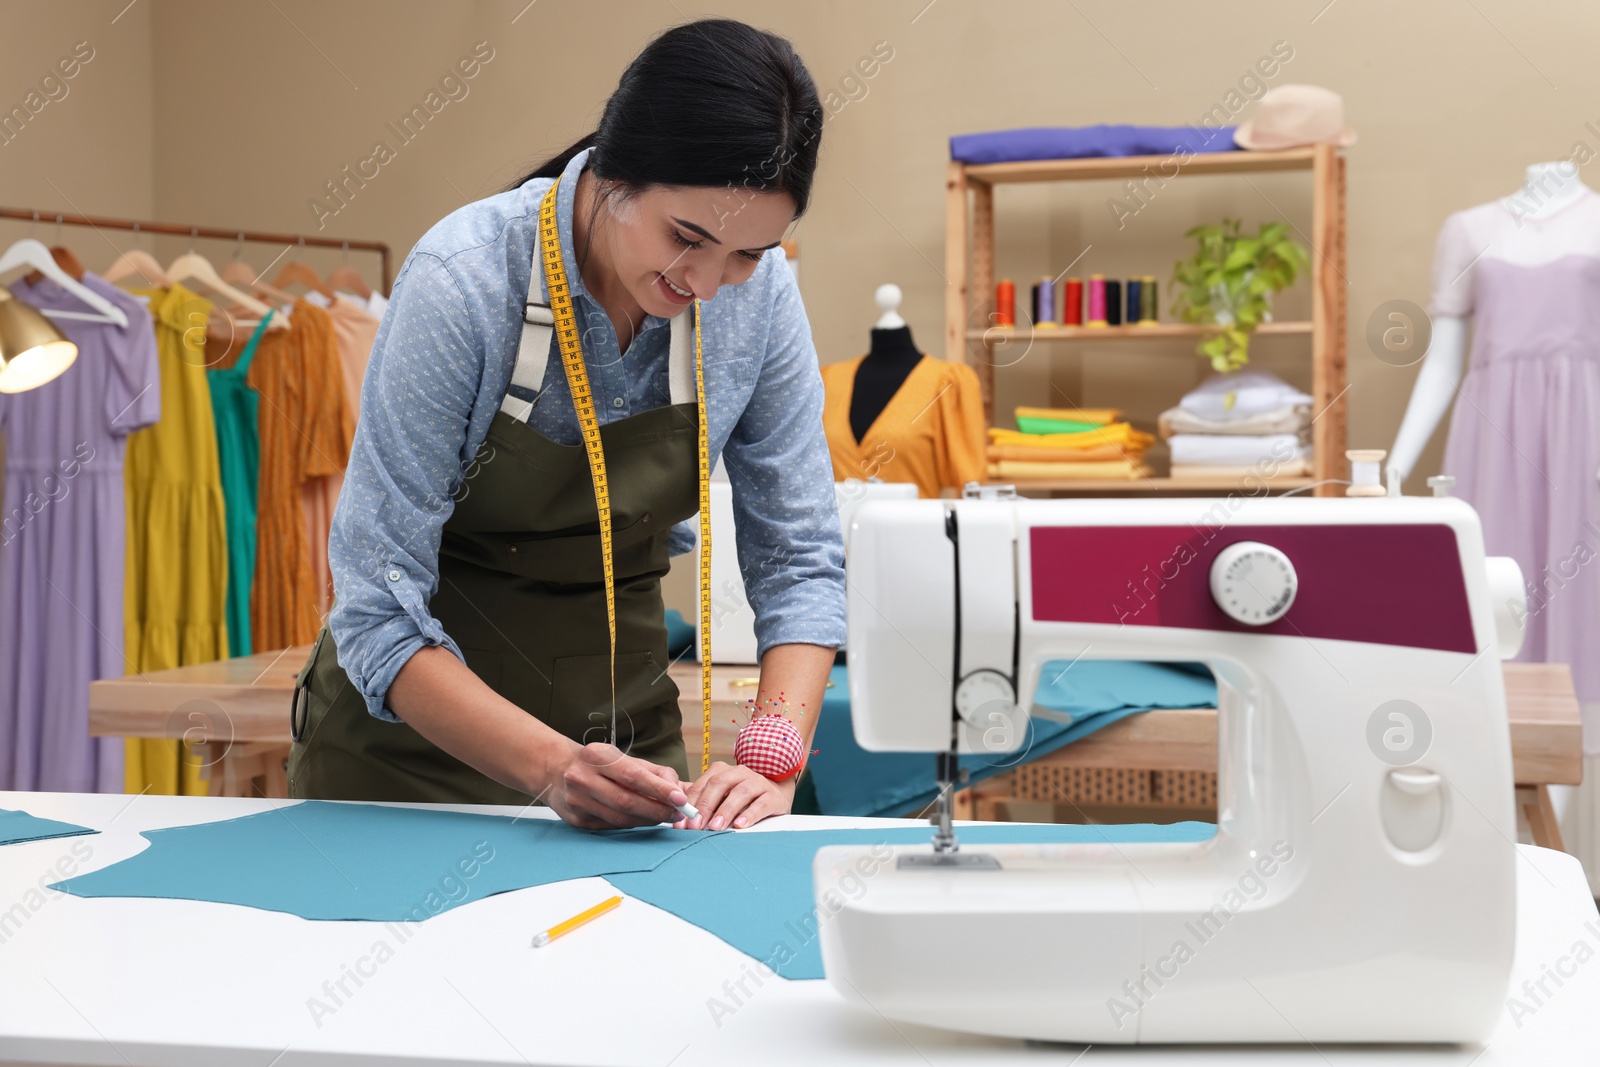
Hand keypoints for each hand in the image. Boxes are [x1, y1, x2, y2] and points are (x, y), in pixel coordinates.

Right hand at [543, 742, 689, 829]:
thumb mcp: (620, 756)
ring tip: (665, 817)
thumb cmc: (595, 762)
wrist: (555, 770)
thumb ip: (650, 771)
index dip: (659, 789)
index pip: (633, 775)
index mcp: (596, 756)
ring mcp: (578, 801)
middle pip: (626, 801)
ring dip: (647, 820)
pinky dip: (632, 825)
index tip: (680, 798)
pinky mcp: (577, 820)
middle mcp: (583, 778)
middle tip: (678, 813)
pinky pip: (611, 826)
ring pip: (619, 819)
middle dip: (657, 810)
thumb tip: (678, 789)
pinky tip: (644, 820)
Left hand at [679, 762, 793, 830]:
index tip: (682, 823)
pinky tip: (740, 825)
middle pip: (720, 783)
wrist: (775, 797)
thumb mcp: (721, 799)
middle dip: (705, 805)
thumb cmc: (741, 801)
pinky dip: (750, 814)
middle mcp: (740, 772)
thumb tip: (681, 820)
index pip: (703, 784)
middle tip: (696, 826)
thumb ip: (703, 804)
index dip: (690, 803)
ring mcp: (758, 782)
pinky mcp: (773, 796)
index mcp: (723, 771)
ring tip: (715, 827)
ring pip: (741, 792)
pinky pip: (761, 803)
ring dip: (726, 810)